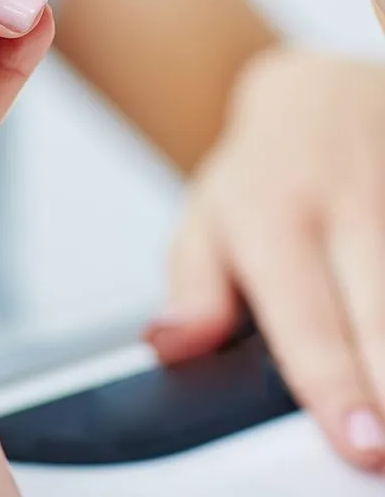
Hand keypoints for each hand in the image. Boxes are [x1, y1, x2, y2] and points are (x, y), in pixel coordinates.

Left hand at [146, 49, 384, 471]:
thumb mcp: (205, 221)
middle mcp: (343, 206)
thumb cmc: (260, 174)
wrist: (318, 93)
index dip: (332, 381)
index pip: (303, 313)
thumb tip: (171, 344)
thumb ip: (192, 290)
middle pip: (380, 307)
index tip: (356, 441)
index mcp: (273, 218)